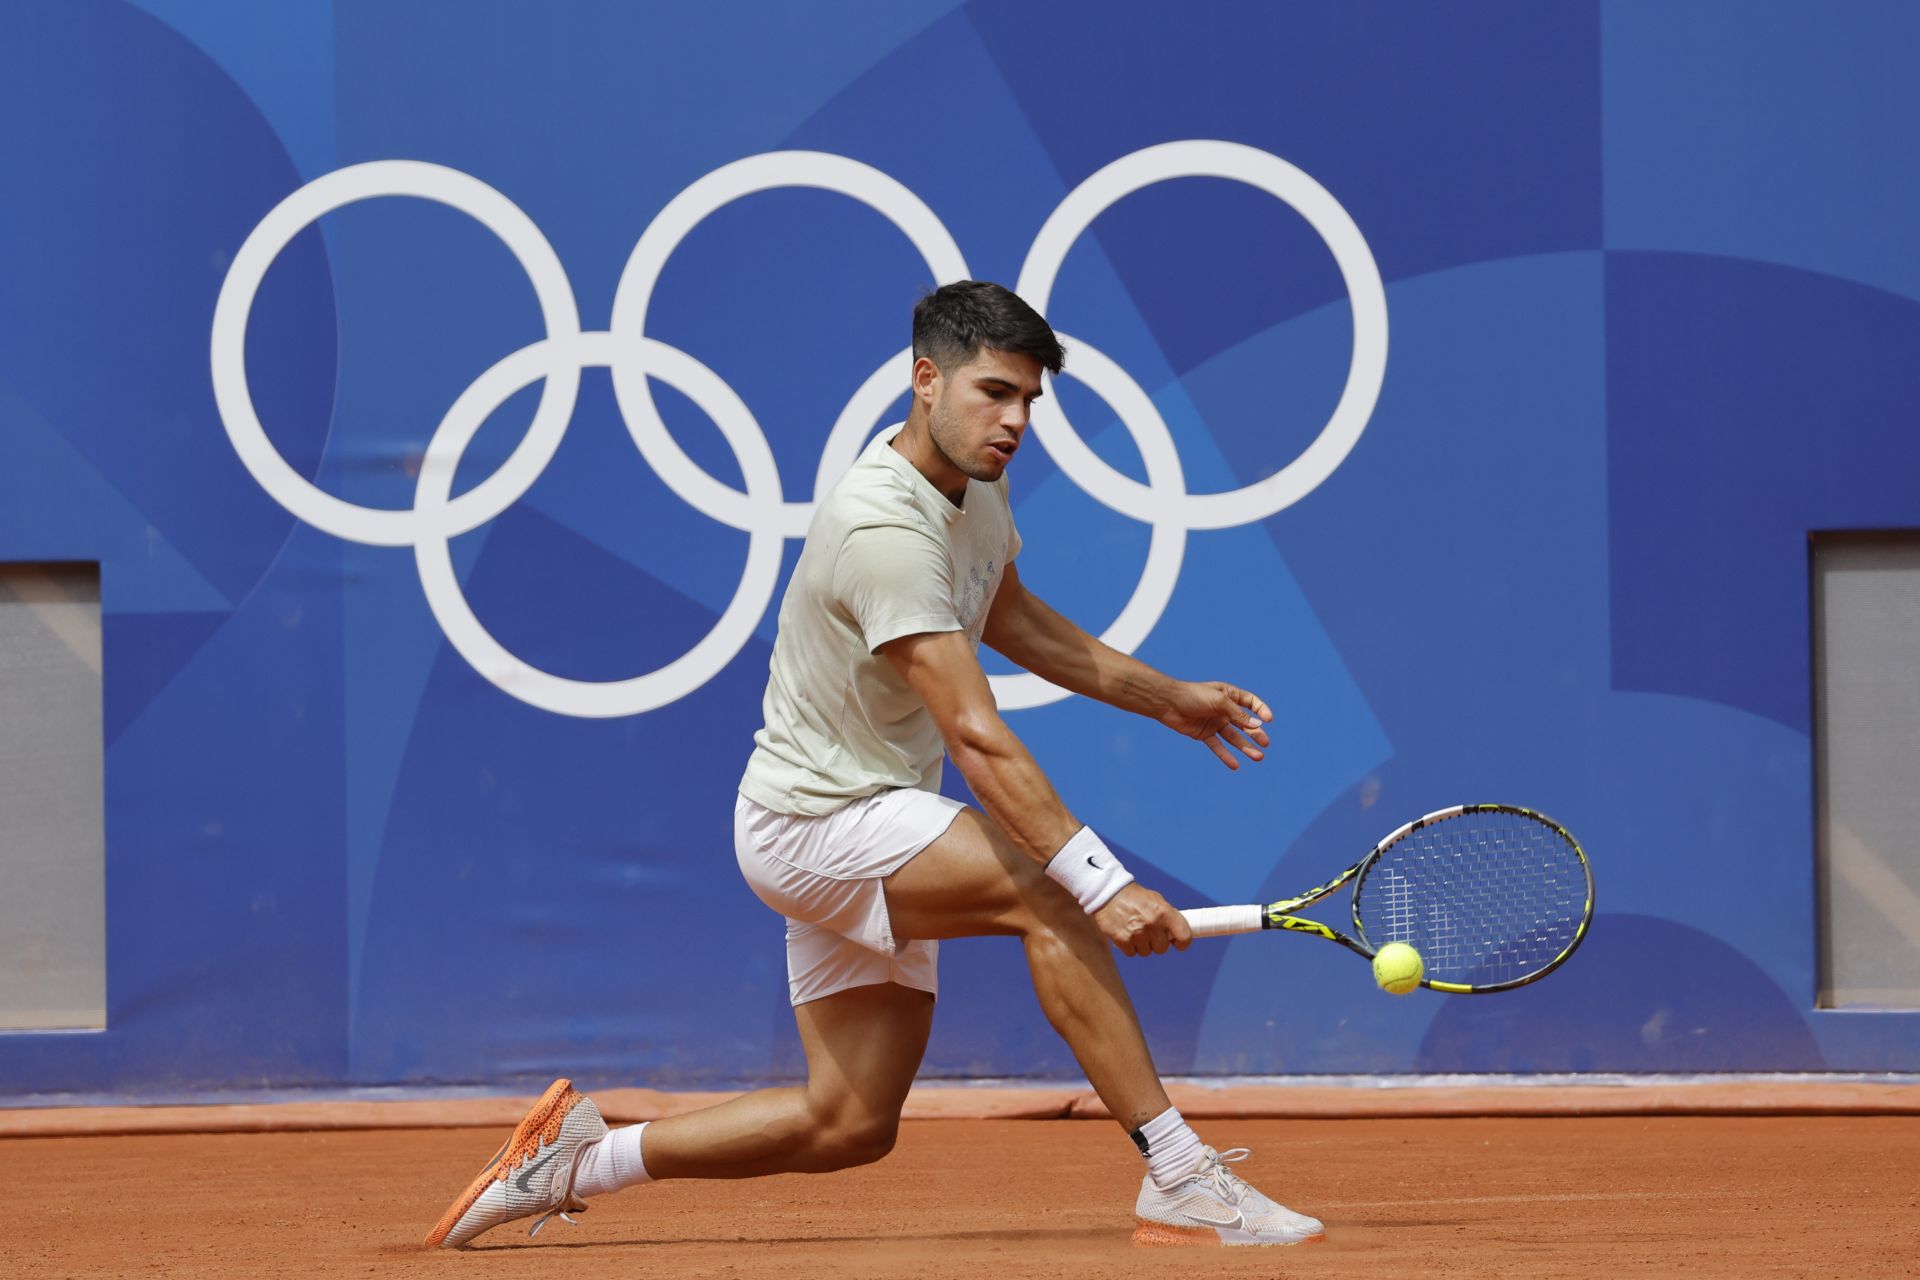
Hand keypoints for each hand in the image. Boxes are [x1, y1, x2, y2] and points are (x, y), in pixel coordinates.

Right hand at [1092, 883, 1193, 956]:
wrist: (1108, 892)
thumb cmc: (1134, 896)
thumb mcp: (1156, 900)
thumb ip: (1168, 916)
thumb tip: (1177, 933)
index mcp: (1164, 911)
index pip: (1184, 936)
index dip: (1182, 943)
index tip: (1177, 943)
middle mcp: (1152, 923)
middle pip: (1162, 948)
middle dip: (1156, 942)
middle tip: (1149, 932)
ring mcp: (1137, 933)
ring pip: (1146, 952)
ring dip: (1141, 944)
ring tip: (1134, 930)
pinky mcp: (1122, 940)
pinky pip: (1132, 953)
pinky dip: (1129, 946)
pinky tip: (1125, 933)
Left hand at [1157, 681, 1271, 769]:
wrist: (1168, 703)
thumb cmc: (1194, 696)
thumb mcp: (1220, 701)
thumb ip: (1238, 714)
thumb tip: (1257, 726)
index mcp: (1229, 695)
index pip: (1250, 702)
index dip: (1260, 710)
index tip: (1268, 720)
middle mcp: (1223, 709)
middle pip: (1244, 723)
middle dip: (1256, 733)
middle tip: (1265, 743)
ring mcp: (1214, 722)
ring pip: (1233, 737)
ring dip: (1245, 747)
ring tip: (1258, 757)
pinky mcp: (1204, 734)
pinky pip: (1217, 746)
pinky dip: (1225, 755)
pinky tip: (1235, 765)